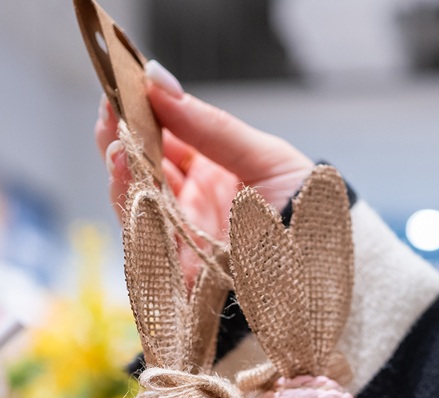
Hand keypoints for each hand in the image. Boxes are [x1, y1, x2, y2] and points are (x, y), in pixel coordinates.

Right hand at [93, 60, 313, 282]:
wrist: (329, 267)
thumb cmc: (305, 207)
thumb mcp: (263, 156)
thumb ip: (210, 126)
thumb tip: (158, 81)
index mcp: (211, 172)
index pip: (162, 139)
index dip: (138, 114)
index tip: (119, 88)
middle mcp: (192, 204)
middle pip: (140, 170)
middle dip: (120, 141)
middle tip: (109, 115)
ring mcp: (184, 238)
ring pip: (136, 204)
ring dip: (122, 175)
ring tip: (118, 149)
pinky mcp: (180, 274)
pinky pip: (145, 244)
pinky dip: (132, 213)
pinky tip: (128, 183)